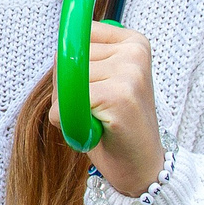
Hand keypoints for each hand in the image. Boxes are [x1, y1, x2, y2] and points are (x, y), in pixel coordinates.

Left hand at [51, 21, 163, 198]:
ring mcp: (130, 72)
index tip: (94, 88)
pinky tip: (96, 130)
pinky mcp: (120, 96)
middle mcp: (134, 51)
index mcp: (132, 41)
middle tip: (95, 110)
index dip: (71, 69)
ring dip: (68, 108)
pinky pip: (68, 104)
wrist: (141, 166)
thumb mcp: (103, 80)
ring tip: (97, 119)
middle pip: (67, 59)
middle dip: (67, 89)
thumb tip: (61, 48)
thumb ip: (83, 58)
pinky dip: (69, 123)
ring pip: (65, 82)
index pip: (76, 38)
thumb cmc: (115, 124)